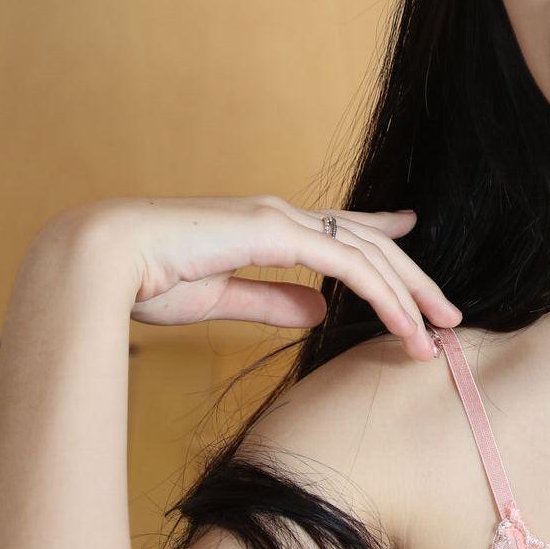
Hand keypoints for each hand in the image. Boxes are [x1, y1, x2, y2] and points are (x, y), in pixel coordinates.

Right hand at [67, 195, 461, 357]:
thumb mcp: (220, 297)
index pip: (337, 227)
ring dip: (407, 295)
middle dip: (411, 278)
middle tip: (447, 313)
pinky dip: (381, 294)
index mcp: (263, 226)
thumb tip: (318, 313)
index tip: (410, 233)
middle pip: (365, 243)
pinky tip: (403, 322)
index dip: (380, 232)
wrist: (102, 258)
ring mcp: (278, 218)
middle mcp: (278, 214)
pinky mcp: (274, 232)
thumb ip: (271, 302)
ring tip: (437, 334)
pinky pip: (346, 265)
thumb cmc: (144, 279)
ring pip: (366, 254)